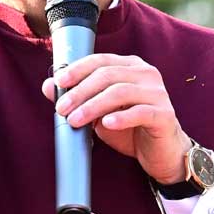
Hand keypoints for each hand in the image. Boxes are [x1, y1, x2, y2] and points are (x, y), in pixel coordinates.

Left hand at [42, 55, 189, 182]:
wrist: (160, 153)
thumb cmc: (130, 129)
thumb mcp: (99, 112)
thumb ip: (77, 98)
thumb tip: (48, 86)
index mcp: (131, 66)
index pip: (101, 60)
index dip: (78, 69)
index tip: (59, 83)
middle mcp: (147, 74)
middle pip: (108, 75)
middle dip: (80, 92)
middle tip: (62, 109)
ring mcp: (158, 93)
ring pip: (121, 92)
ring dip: (93, 106)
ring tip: (75, 120)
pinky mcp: (164, 114)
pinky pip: (140, 112)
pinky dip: (121, 118)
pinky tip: (106, 124)